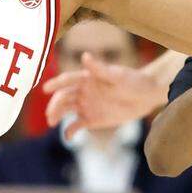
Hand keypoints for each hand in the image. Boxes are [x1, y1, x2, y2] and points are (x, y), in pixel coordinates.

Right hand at [43, 53, 166, 137]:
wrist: (146, 96)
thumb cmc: (133, 81)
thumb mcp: (117, 76)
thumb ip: (100, 69)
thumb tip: (85, 56)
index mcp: (87, 77)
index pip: (68, 80)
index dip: (56, 84)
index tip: (45, 89)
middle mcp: (83, 91)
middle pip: (64, 97)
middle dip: (55, 105)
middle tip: (51, 115)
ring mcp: (86, 105)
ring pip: (66, 110)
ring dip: (57, 115)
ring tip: (52, 123)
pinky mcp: (92, 119)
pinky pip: (76, 125)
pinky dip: (70, 130)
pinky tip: (67, 136)